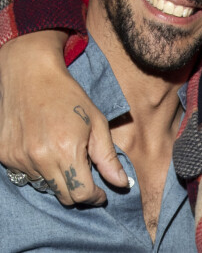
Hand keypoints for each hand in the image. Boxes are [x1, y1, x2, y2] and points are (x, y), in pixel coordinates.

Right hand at [0, 32, 127, 204]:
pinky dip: (39, 168)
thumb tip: (121, 183)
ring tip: (63, 152)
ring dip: (58, 177)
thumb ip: (107, 157)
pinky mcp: (4, 155)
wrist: (30, 75)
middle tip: (86, 174)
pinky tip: (45, 146)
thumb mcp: (96, 122)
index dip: (95, 196)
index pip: (82, 194)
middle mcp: (40, 158)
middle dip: (79, 190)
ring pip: (44, 186)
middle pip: (63, 196)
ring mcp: (19, 158)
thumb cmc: (69, 95)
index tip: (102, 192)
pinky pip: (26, 175)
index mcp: (66, 150)